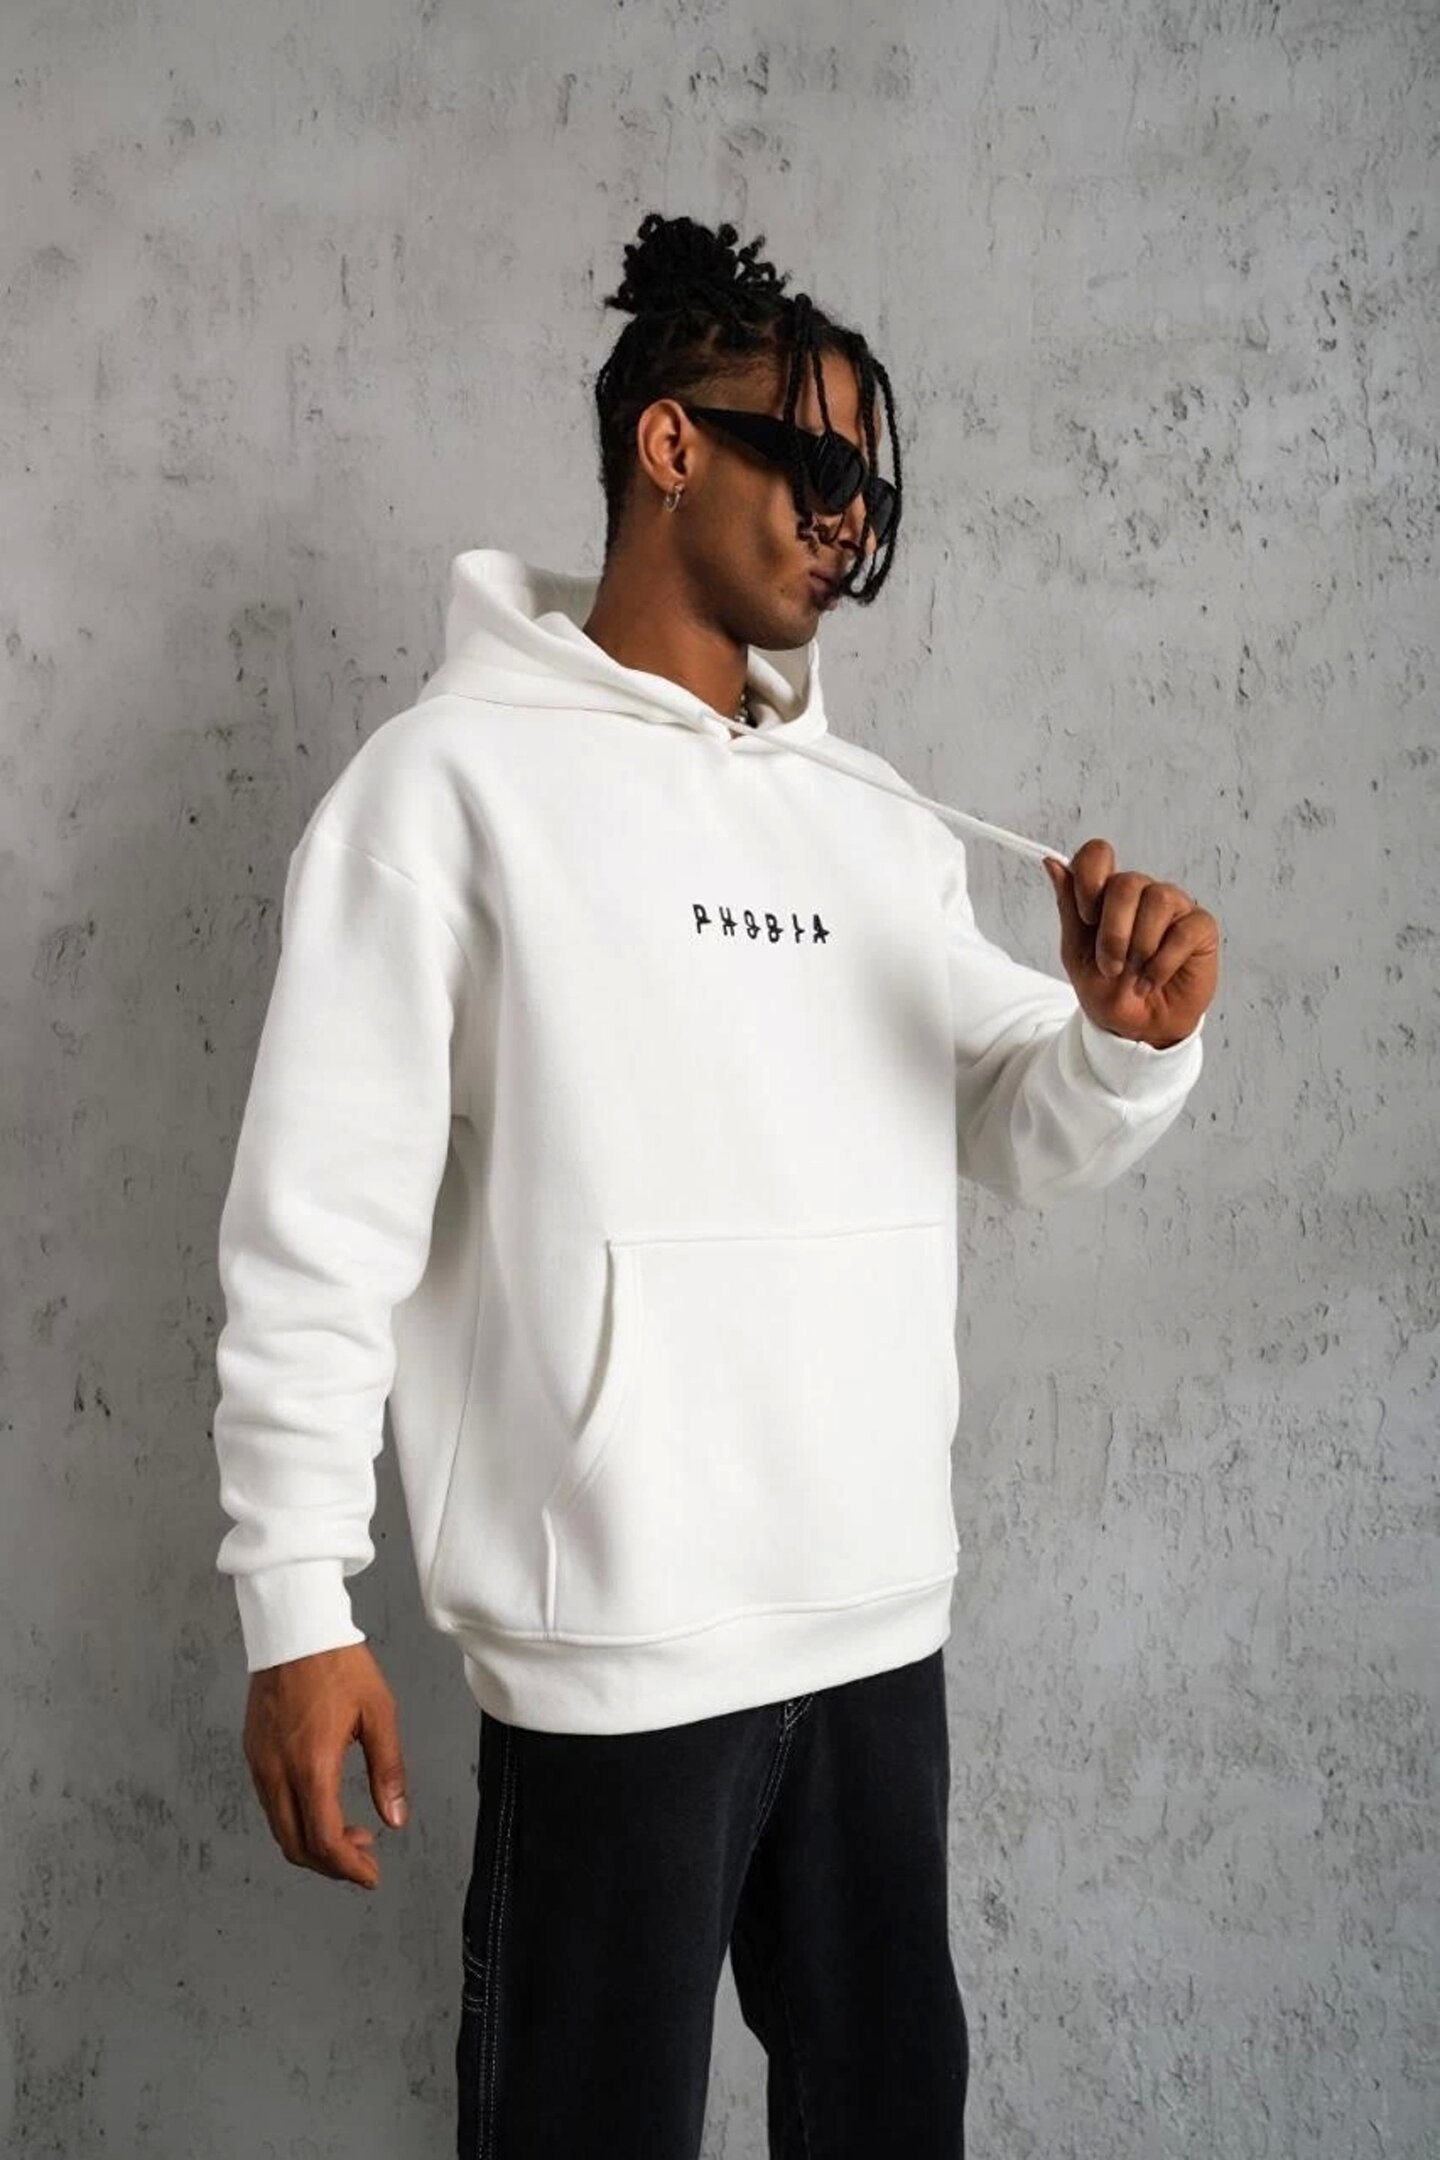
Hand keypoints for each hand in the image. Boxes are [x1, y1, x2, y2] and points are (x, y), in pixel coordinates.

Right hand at [242, 1643, 408, 1889]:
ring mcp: (259, 1764)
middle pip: (296, 1846)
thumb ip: (388, 1770)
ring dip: (314, 1844)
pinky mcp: (253, 1754)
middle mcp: (277, 1772)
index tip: (371, 1876)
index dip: (348, 1868)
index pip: (323, 1840)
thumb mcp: (379, 1713)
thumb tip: (395, 1819)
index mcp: (311, 1765)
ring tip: (351, 1834)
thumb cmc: (338, 1664)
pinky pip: (271, 1805)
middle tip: (365, 1860)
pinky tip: (324, 1806)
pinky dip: (297, 1820)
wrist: (295, 1629)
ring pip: (280, 1829)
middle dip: (332, 1864)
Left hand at [1041, 839, 1218, 1048]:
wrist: (1136, 1029)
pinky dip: (1164, 962)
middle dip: (1113, 932)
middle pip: (1127, 882)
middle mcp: (1142, 894)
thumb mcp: (1077, 953)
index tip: (1086, 916)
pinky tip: (1153, 980)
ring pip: (1158, 900)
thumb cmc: (1108, 989)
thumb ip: (1069, 908)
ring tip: (1134, 976)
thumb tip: (1052, 863)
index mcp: (1107, 895)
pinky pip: (1184, 930)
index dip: (1089, 878)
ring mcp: (1174, 908)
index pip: (1098, 855)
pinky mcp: (1200, 928)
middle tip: (1111, 966)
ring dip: (1140, 947)